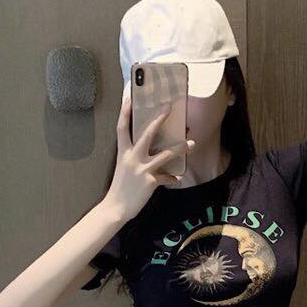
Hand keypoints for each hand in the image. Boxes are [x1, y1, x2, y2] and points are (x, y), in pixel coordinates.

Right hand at [105, 93, 194, 216]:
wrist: (116, 208)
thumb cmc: (120, 188)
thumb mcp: (124, 168)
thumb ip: (134, 158)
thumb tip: (149, 152)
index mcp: (123, 153)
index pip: (122, 128)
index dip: (125, 113)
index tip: (129, 98)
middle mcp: (132, 158)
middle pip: (147, 133)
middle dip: (159, 119)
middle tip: (169, 107)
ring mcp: (142, 169)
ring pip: (165, 154)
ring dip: (180, 148)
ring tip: (191, 142)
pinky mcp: (150, 181)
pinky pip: (166, 177)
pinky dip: (172, 178)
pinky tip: (178, 178)